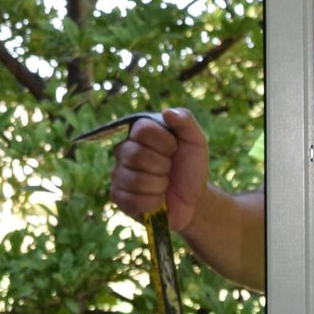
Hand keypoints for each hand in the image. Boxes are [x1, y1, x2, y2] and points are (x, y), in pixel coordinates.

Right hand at [108, 107, 209, 238]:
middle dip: (163, 167)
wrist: (193, 200)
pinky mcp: (118, 197)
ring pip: (136, 179)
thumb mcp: (196, 142)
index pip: (142, 129)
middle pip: (136, 155)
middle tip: (169, 170)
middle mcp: (124, 150)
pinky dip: (153, 202)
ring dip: (160, 186)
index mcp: (139, 133)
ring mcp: (119, 174)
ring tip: (164, 186)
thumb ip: (185, 121)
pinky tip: (158, 200)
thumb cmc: (191, 168)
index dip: (164, 142)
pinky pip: (133, 200)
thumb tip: (166, 111)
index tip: (174, 149)